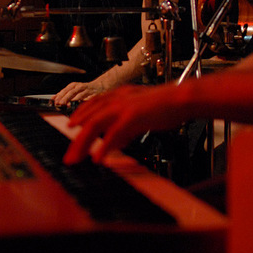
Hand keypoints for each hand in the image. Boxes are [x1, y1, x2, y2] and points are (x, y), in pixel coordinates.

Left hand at [52, 80, 103, 106]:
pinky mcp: (93, 94)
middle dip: (65, 98)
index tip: (54, 101)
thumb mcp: (74, 90)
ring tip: (68, 104)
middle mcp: (79, 86)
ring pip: (79, 95)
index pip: (65, 90)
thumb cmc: (85, 89)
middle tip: (60, 103)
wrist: (99, 86)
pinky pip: (88, 98)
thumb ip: (65, 94)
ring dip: (74, 100)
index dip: (59, 96)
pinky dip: (84, 101)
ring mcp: (87, 90)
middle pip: (71, 92)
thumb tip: (54, 98)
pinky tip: (80, 104)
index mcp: (73, 85)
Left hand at [63, 82, 189, 163]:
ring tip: (76, 158)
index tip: (71, 124)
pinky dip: (104, 147)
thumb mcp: (141, 115)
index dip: (80, 114)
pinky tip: (98, 158)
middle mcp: (118, 99)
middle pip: (89, 118)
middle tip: (69, 155)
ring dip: (83, 143)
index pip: (93, 104)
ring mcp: (123, 107)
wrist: (182, 98)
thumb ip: (126, 128)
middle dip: (76, 138)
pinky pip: (113, 134)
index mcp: (120, 95)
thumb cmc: (166, 106)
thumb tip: (115, 142)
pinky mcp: (132, 117)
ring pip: (95, 125)